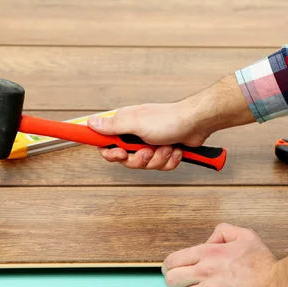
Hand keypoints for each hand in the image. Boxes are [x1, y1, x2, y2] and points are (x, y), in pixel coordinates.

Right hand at [87, 75, 255, 170]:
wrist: (197, 123)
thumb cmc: (169, 120)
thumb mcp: (136, 123)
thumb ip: (112, 126)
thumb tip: (90, 122)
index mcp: (125, 125)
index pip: (106, 143)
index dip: (110, 153)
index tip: (119, 154)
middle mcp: (135, 134)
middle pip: (126, 160)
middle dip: (140, 159)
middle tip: (148, 151)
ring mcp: (149, 143)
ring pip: (145, 165)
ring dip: (158, 159)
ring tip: (167, 147)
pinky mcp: (163, 151)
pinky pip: (160, 166)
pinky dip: (169, 161)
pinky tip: (176, 150)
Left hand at [162, 223, 287, 286]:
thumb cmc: (262, 263)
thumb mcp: (244, 235)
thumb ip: (222, 232)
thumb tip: (209, 241)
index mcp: (207, 253)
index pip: (173, 260)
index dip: (170, 264)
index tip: (174, 266)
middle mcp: (204, 272)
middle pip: (171, 279)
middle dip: (172, 277)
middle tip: (180, 277)